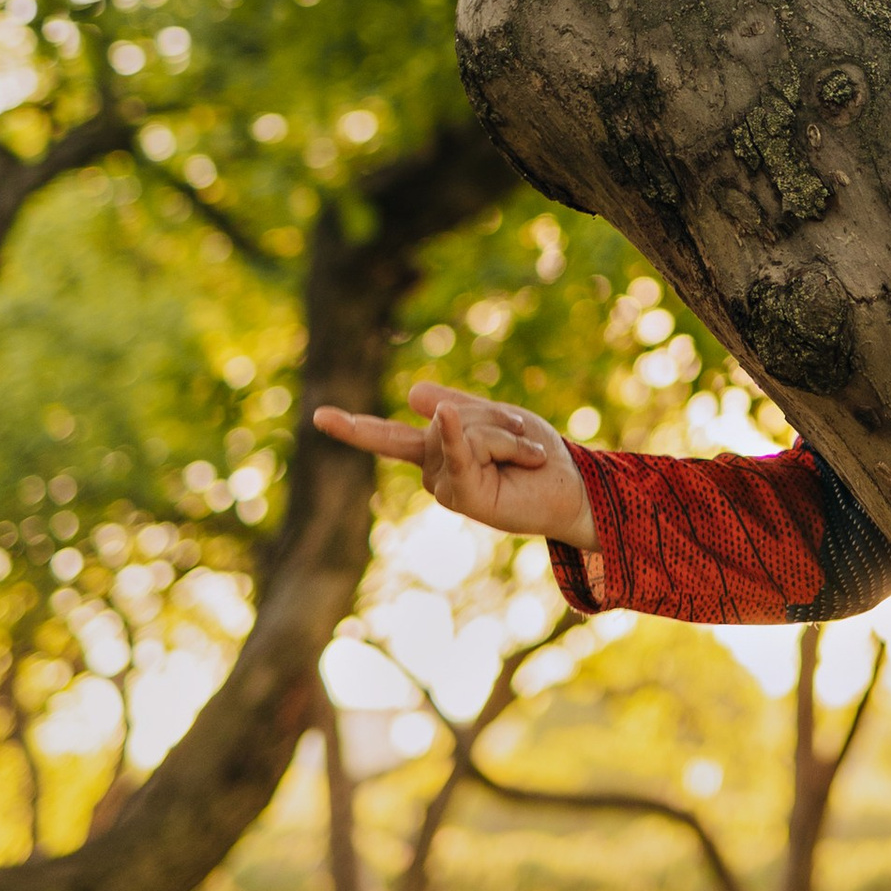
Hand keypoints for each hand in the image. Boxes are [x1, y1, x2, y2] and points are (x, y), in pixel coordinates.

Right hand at [310, 382, 596, 549]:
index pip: (387, 435)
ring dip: (508, 432)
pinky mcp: (465, 496)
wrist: (572, 490)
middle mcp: (433, 472)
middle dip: (493, 417)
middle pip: (445, 415)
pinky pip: (458, 452)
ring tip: (529, 457)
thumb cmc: (537, 457)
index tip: (318, 416)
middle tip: (526, 441)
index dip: (353, 426)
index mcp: (435, 451)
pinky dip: (458, 433)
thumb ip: (457, 407)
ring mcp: (445, 487)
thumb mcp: (497, 418)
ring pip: (461, 428)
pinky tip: (446, 416)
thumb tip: (410, 395)